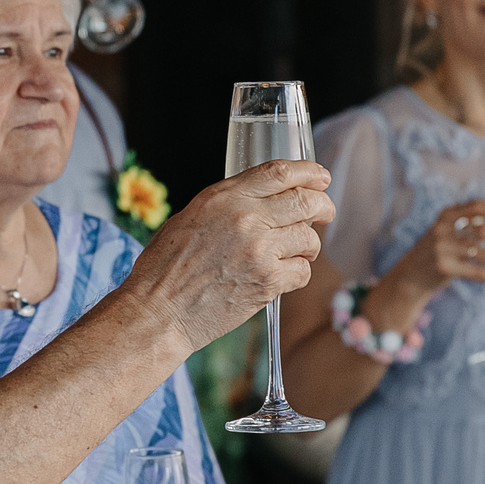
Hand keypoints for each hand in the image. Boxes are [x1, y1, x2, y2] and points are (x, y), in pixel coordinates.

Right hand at [121, 161, 335, 350]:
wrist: (158, 311)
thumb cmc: (166, 268)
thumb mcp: (191, 217)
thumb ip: (228, 204)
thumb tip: (265, 199)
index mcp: (224, 197)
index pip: (279, 172)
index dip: (308, 172)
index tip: (321, 178)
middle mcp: (245, 218)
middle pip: (305, 201)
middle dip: (323, 206)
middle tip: (326, 212)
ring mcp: (258, 251)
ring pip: (309, 238)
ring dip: (308, 245)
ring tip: (296, 253)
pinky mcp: (267, 282)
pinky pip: (302, 271)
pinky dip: (298, 273)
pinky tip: (282, 276)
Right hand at [388, 200, 484, 300]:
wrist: (411, 274)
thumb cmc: (441, 251)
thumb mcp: (452, 233)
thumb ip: (478, 229)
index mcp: (447, 215)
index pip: (476, 207)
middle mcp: (443, 229)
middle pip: (482, 230)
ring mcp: (442, 248)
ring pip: (482, 254)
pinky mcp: (444, 268)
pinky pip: (476, 272)